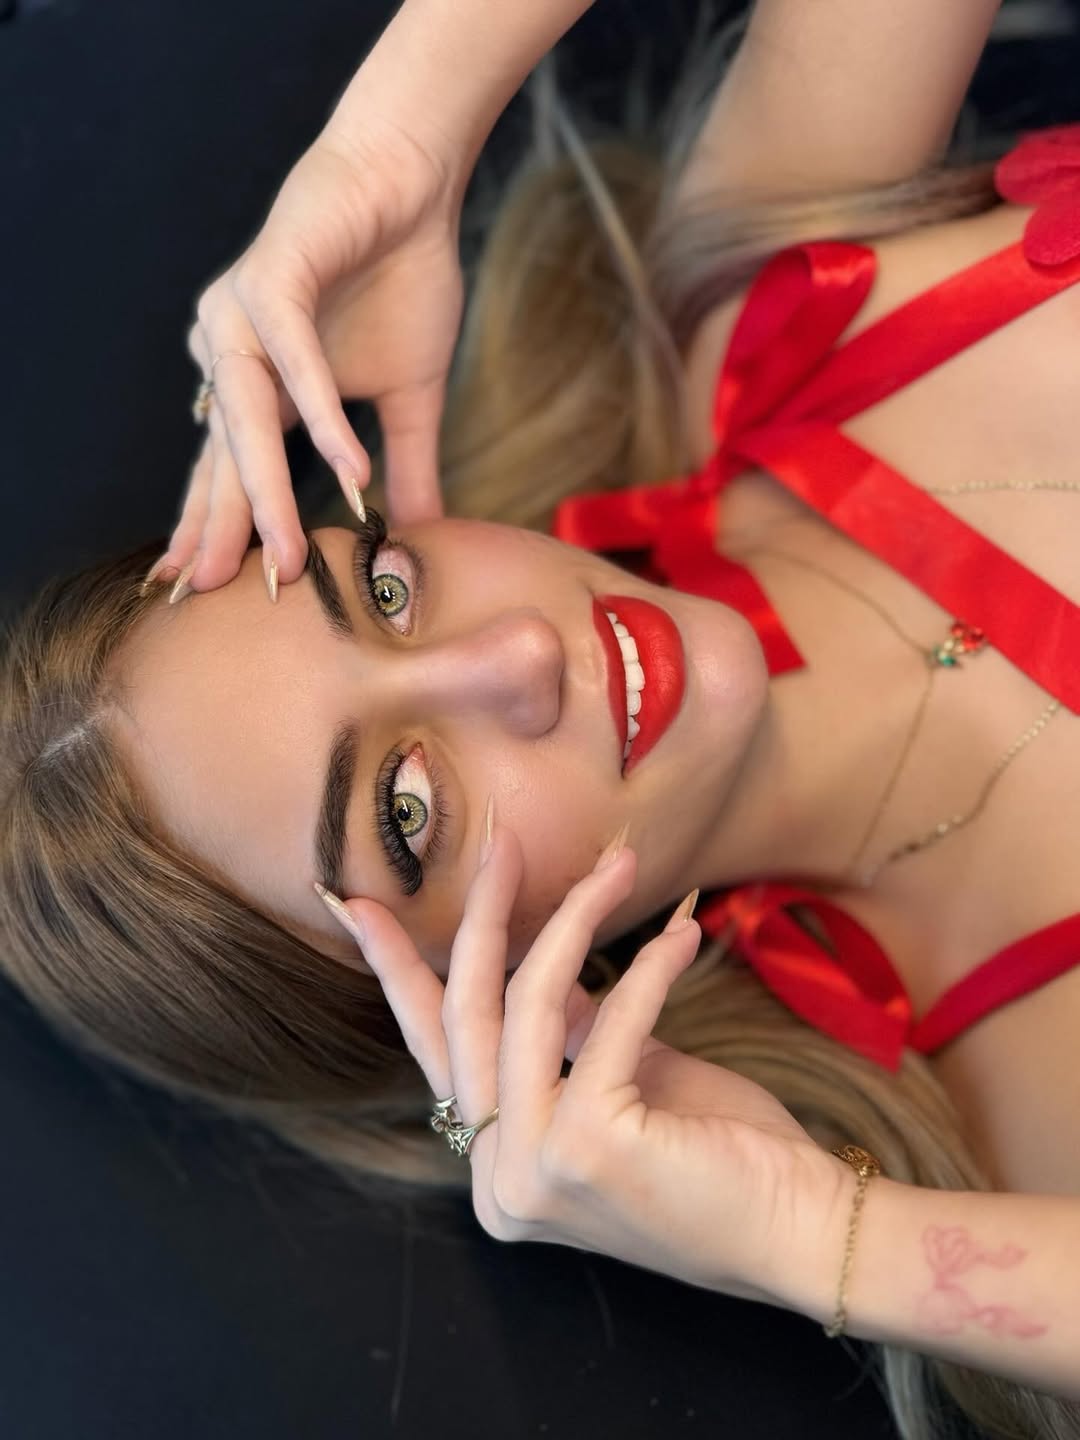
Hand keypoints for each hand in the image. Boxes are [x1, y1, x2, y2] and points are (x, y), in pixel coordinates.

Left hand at [167, 114, 464, 594]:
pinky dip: (323, 414)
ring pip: (249, 419)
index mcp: (255, 386)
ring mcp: (242, 316)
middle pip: (222, 458)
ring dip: (268, 492)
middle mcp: (231, 355)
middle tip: (217, 600)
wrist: (410, 183)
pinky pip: (293, 359)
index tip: (216, 597)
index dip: (223, 532)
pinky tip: (350, 469)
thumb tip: (427, 534)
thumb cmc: (400, 279)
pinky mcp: (271, 277)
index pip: (227, 473)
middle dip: (222, 532)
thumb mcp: (408, 396)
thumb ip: (406, 465)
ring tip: (287, 559)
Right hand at [321, 827, 840, 1307]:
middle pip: (468, 1019)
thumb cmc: (721, 1154)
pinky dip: (647, 968)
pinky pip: (608, 1020)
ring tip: (617, 865)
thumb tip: (538, 960)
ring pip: (530, 1007)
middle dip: (482, 917)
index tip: (357, 905)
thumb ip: (570, 1032)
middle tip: (502, 842)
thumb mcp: (627, 1079)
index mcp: (499, 1170)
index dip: (398, 971)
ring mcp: (535, 1171)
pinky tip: (683, 935)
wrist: (802, 1227)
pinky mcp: (586, 1147)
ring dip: (576, 920)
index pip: (438, 1050)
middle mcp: (500, 1182)